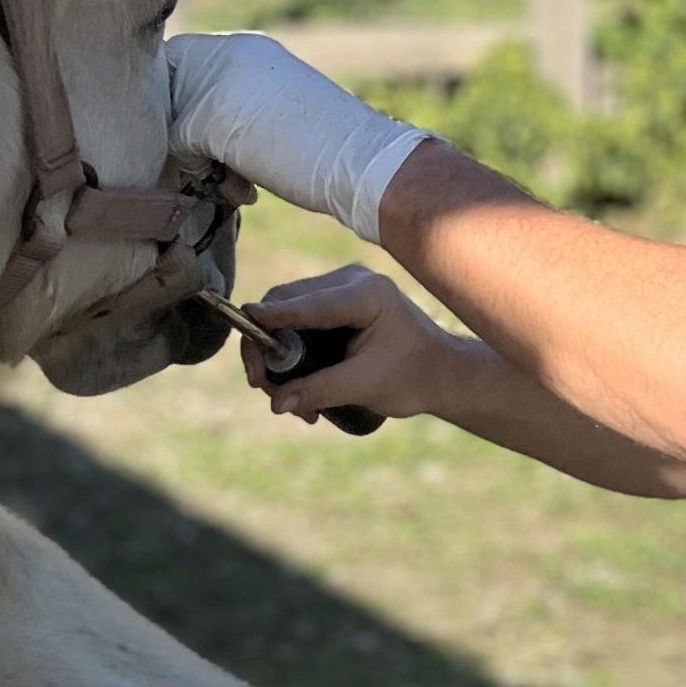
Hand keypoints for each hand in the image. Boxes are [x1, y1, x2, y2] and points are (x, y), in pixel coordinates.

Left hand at [167, 31, 429, 245]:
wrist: (363, 163)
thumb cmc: (327, 150)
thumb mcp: (272, 114)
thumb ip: (229, 110)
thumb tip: (177, 137)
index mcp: (246, 48)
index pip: (176, 69)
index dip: (182, 111)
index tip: (208, 148)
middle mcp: (227, 52)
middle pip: (164, 94)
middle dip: (184, 137)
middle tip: (224, 170)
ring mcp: (218, 80)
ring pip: (170, 123)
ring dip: (197, 161)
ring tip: (239, 182)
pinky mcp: (211, 115)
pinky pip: (177, 148)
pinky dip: (204, 177)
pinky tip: (247, 189)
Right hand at [237, 266, 462, 424]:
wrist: (440, 373)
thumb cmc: (413, 376)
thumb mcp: (365, 386)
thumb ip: (319, 391)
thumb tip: (276, 404)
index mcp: (366, 294)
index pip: (307, 303)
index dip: (272, 316)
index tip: (245, 324)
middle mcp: (350, 282)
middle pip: (286, 304)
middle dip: (268, 348)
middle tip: (264, 388)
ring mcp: (341, 290)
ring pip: (286, 315)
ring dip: (278, 357)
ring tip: (287, 400)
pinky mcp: (335, 305)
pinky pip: (297, 322)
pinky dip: (290, 353)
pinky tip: (298, 390)